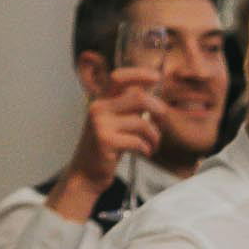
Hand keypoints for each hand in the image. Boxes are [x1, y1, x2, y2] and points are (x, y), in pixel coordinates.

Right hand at [45, 70, 163, 220]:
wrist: (85, 174)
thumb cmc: (105, 148)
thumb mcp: (114, 123)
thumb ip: (128, 108)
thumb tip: (152, 96)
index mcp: (101, 101)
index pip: (118, 77)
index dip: (139, 74)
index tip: (157, 77)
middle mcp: (98, 108)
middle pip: (138, 97)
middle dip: (158, 108)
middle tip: (162, 120)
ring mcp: (100, 125)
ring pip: (142, 122)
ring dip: (155, 135)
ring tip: (154, 144)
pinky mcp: (106, 141)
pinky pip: (138, 141)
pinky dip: (147, 148)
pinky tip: (145, 152)